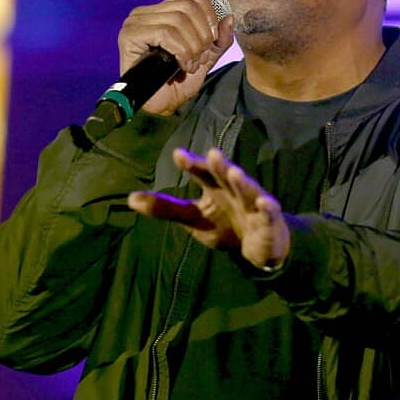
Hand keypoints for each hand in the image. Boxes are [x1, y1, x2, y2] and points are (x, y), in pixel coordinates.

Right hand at [117, 0, 233, 115]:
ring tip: (190, 64)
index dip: (210, 15)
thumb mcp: (206, 57)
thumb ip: (219, 39)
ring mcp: (136, 22)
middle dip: (202, 35)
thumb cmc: (178, 81)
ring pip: (178, 21)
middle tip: (200, 57)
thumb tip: (229, 18)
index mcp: (164, 11)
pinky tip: (182, 65)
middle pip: (188, 7)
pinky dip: (181, 51)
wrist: (161, 105)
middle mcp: (147, 12)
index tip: (212, 40)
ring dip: (192, 47)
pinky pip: (165, 33)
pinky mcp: (129, 35)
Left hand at [128, 148, 290, 270]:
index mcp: (215, 187)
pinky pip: (269, 212)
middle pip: (225, 176)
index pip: (202, 173)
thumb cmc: (225, 224)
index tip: (177, 154)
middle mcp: (234, 190)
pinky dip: (267, 208)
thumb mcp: (193, 218)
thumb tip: (130, 198)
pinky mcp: (269, 219)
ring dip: (242, 181)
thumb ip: (165, 208)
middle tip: (212, 154)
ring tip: (234, 172)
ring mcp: (253, 203)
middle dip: (220, 165)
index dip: (191, 164)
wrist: (260, 245)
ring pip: (247, 190)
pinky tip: (264, 203)